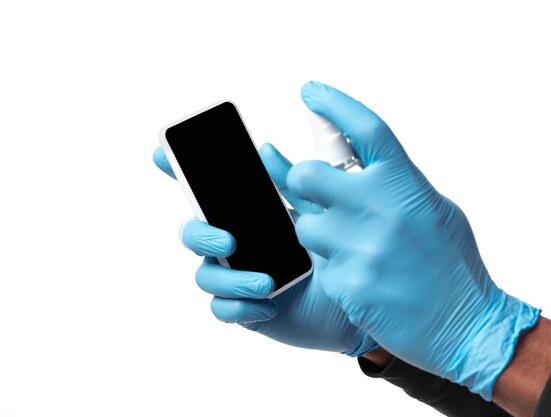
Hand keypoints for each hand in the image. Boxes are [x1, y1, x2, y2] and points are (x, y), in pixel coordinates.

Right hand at [152, 143, 377, 356]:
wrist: (353, 300)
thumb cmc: (329, 254)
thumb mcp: (314, 215)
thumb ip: (289, 186)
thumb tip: (266, 150)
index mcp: (246, 218)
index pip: (205, 195)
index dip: (177, 174)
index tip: (159, 154)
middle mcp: (234, 246)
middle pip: (191, 235)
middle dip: (202, 235)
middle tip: (230, 241)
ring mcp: (234, 278)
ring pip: (204, 276)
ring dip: (232, 279)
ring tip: (267, 282)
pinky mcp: (244, 310)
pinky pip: (222, 310)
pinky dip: (241, 307)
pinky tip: (271, 305)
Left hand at [286, 81, 540, 399]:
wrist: (465, 326)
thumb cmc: (451, 264)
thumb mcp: (433, 210)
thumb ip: (395, 185)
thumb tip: (352, 163)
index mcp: (406, 184)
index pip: (364, 128)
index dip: (333, 104)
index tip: (310, 91)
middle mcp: (381, 209)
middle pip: (308, 174)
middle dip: (301, 179)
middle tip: (312, 188)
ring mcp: (361, 248)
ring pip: (303, 225)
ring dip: (315, 231)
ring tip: (347, 245)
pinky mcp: (346, 284)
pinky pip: (317, 265)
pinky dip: (331, 267)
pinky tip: (360, 276)